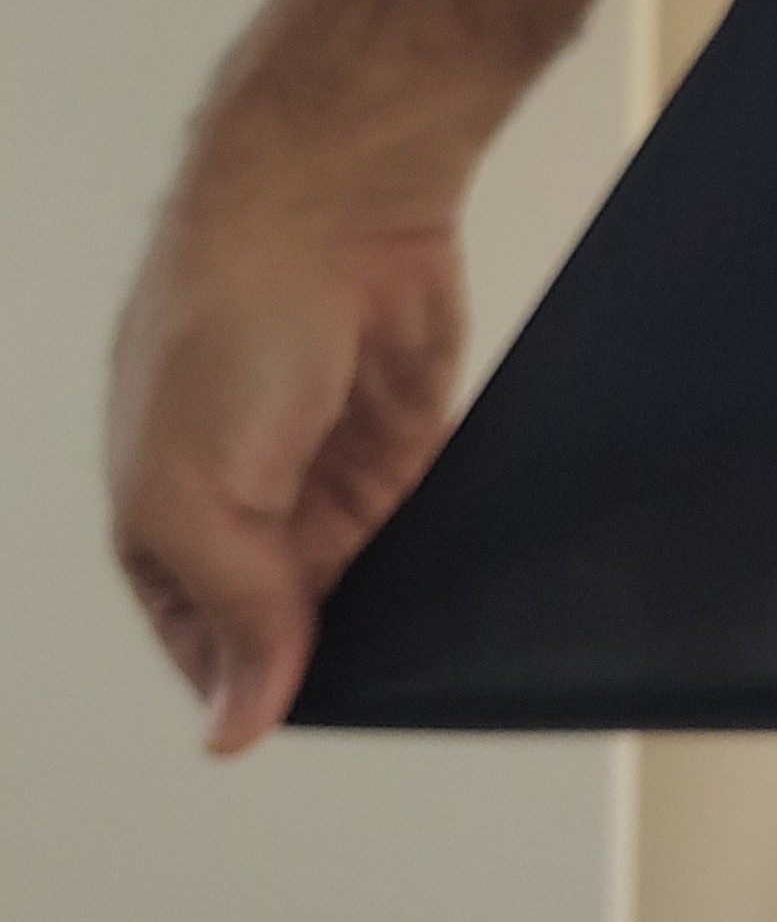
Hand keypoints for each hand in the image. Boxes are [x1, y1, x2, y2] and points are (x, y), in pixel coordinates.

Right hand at [107, 127, 466, 751]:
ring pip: (369, 584)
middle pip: (293, 625)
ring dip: (392, 602)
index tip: (297, 706)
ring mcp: (331, 475)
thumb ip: (231, 607)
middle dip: (328, 648)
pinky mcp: (412, 442)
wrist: (334, 196)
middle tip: (369, 667)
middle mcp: (249, 509)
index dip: (247, 683)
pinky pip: (431, 524)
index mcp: (166, 528)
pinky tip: (465, 575)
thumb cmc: (225, 315)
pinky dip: (444, 550)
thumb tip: (238, 725)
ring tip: (419, 621)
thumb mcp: (190, 489)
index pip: (206, 648)